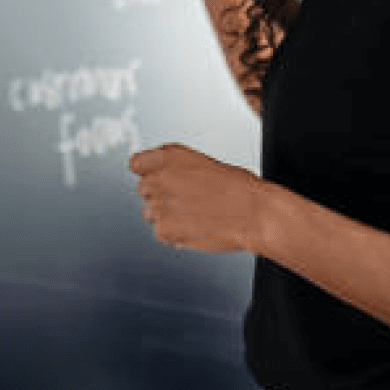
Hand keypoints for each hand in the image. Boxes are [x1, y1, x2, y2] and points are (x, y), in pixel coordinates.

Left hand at [129, 143, 268, 253]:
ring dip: (167, 215)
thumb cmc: (237, 187)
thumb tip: (161, 176)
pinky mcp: (163, 230)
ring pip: (151, 213)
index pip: (136, 163)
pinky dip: (174, 234)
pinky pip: (161, 233)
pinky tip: (195, 226)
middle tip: (187, 199)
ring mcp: (159, 205)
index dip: (147, 172)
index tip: (156, 177)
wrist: (253, 213)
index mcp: (169, 156)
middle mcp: (159, 178)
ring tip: (195, 214)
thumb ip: (175, 167)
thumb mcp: (202, 162)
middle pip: (144, 190)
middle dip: (161, 195)